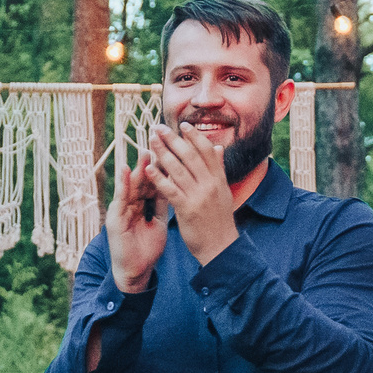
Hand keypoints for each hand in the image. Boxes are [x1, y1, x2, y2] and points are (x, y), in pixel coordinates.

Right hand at [105, 161, 170, 292]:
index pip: (154, 182)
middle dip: (151, 162)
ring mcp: (121, 210)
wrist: (135, 271)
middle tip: (159, 143)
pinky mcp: (114, 218)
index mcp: (142, 205)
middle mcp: (131, 204)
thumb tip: (174, 186)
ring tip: (145, 151)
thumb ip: (162, 204)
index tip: (172, 150)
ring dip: (137, 168)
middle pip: (142, 180)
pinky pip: (120, 198)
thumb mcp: (158, 222)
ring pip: (131, 185)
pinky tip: (126, 171)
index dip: (162, 166)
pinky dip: (123, 184)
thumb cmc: (146, 248)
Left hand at [143, 122, 239, 267]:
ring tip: (150, 141)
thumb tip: (218, 148)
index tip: (182, 124)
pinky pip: (170, 189)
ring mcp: (199, 196)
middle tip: (158, 128)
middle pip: (189, 155)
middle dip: (173, 139)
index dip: (194, 136)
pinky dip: (159, 177)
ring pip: (178, 169)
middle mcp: (210, 185)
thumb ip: (219, 169)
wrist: (221, 248)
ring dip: (162, 152)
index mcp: (219, 179)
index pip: (206, 150)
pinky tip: (148, 168)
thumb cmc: (220, 220)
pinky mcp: (187, 209)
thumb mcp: (224, 192)